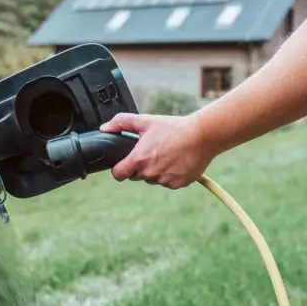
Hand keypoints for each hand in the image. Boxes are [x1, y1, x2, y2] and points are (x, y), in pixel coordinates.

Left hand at [99, 112, 214, 188]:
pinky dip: (169, 174)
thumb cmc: (173, 128)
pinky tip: (176, 161)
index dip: (119, 168)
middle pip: (135, 176)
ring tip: (166, 154)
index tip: (124, 162)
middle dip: (139, 166)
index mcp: (139, 159)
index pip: (118, 175)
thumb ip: (121, 122)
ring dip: (154, 170)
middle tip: (151, 151)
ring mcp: (164, 180)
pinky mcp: (177, 184)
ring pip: (152, 179)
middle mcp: (150, 173)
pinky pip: (167, 182)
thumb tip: (104, 128)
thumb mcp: (146, 121)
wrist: (202, 136)